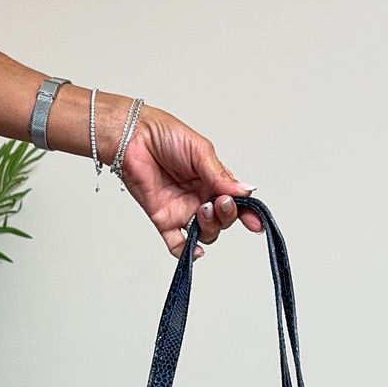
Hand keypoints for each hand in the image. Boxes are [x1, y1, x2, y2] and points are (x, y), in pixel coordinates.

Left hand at [119, 103, 263, 257]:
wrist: (133, 136)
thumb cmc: (165, 135)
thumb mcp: (200, 151)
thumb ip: (221, 176)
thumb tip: (245, 191)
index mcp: (212, 180)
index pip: (235, 201)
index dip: (247, 213)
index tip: (254, 222)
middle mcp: (200, 197)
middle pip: (223, 220)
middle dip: (226, 215)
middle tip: (219, 202)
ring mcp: (182, 210)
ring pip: (205, 233)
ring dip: (210, 227)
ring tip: (202, 209)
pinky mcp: (163, 219)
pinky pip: (177, 243)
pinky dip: (186, 251)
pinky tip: (195, 249)